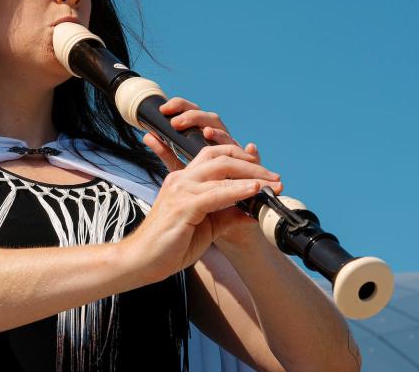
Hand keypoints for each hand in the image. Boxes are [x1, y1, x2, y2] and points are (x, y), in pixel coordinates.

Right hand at [143, 97, 283, 247]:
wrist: (143, 261)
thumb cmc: (170, 245)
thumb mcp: (206, 227)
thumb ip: (226, 215)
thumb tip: (251, 212)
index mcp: (184, 180)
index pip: (215, 157)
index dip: (242, 159)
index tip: (264, 173)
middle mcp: (182, 179)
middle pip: (221, 157)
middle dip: (252, 165)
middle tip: (275, 177)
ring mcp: (181, 190)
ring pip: (221, 171)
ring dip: (252, 176)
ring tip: (272, 184)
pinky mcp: (183, 206)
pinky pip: (215, 193)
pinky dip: (238, 190)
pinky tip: (253, 191)